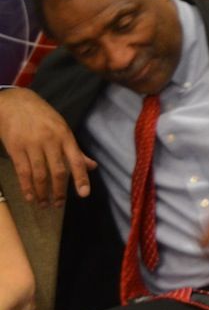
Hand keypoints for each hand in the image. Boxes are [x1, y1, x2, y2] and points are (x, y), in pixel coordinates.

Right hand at [0, 88, 94, 206]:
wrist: (15, 103)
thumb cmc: (42, 118)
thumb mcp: (62, 129)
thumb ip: (76, 150)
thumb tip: (92, 167)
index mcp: (65, 136)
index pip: (77, 160)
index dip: (81, 178)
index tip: (84, 194)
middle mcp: (50, 141)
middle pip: (58, 171)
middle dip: (59, 191)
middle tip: (59, 205)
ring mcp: (32, 145)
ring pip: (40, 174)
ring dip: (42, 193)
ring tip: (44, 204)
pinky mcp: (15, 148)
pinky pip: (23, 171)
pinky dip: (27, 187)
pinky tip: (30, 197)